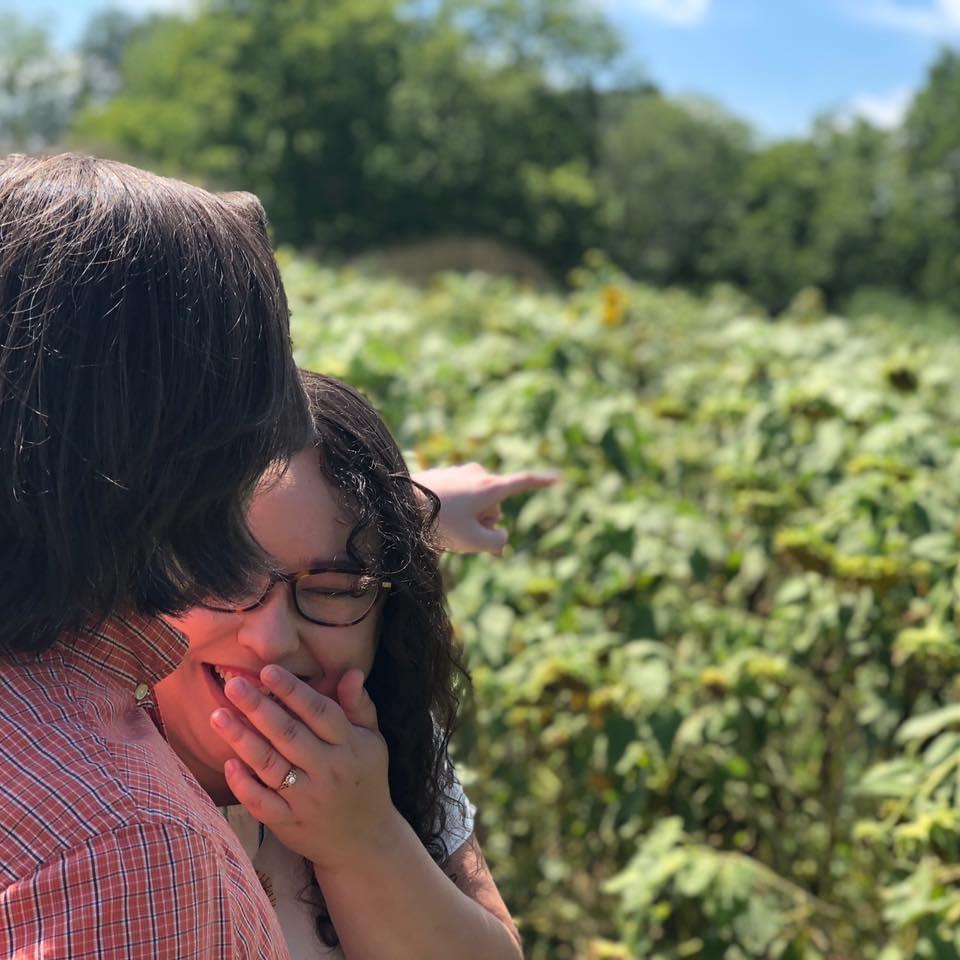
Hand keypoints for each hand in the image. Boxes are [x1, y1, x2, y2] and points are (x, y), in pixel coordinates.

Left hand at [210, 665, 401, 872]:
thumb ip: (359, 706)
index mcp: (349, 746)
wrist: (365, 842)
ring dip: (242, 739)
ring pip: (270, 765)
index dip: (293, 691)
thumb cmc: (366, 780)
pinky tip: (228, 763)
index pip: (319, 712)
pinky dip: (244, 785)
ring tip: (218, 715)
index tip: (267, 670)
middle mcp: (327, 770)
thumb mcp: (372, 740)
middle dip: (259, 707)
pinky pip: (262, 804)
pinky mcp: (288, 823)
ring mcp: (306, 799)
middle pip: (288, 735)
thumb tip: (351, 672)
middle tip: (233, 684)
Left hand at [414, 463, 558, 554]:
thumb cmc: (438, 524)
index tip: (558, 478)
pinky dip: (454, 511)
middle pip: (495, 505)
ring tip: (444, 527)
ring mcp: (460, 473)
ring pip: (476, 503)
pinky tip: (435, 520)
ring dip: (469, 517)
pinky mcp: (444, 476)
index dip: (542, 482)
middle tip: (463, 535)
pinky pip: (459, 498)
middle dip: (485, 521)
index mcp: (490, 486)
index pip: (523, 482)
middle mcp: (478, 474)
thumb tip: (500, 534)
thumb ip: (497, 541)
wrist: (398, 506)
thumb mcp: (474, 542)